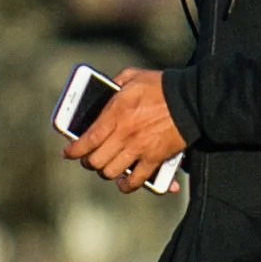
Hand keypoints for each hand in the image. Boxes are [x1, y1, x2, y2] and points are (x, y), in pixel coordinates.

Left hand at [67, 68, 184, 193]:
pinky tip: (124, 182)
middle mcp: (124, 134)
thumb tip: (104, 90)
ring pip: (112, 172)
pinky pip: (136, 180)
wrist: (191, 100)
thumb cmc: (162, 86)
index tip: (68, 153)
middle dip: (89, 162)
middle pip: (96, 161)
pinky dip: (128, 185)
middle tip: (89, 159)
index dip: (73, 151)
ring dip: (106, 172)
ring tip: (107, 168)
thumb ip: (115, 83)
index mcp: (115, 113)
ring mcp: (139, 148)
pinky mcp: (155, 158)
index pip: (86, 140)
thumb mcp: (133, 76)